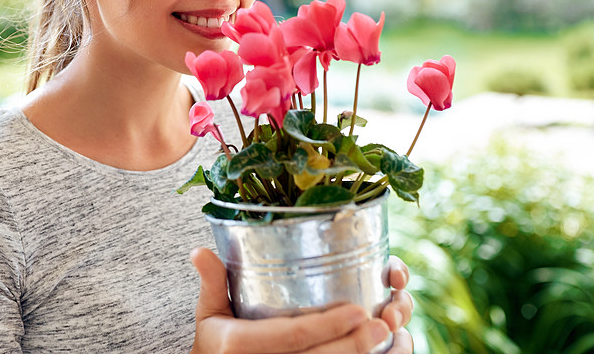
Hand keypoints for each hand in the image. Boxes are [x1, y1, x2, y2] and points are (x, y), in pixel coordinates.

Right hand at [190, 248, 413, 352]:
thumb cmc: (216, 346)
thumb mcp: (209, 315)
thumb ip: (213, 282)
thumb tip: (199, 250)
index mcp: (241, 345)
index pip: (292, 337)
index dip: (327, 325)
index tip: (356, 309)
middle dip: (357, 344)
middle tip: (385, 322)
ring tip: (395, 338)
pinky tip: (388, 353)